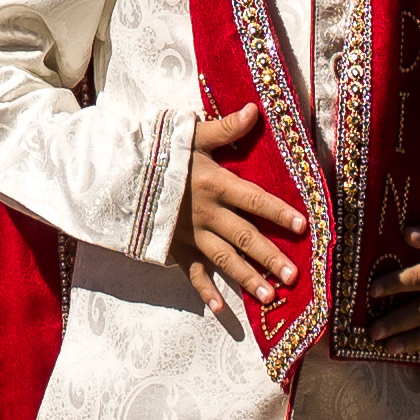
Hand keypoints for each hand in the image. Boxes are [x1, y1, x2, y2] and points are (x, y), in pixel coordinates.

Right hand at [173, 102, 311, 309]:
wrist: (117, 174)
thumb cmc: (158, 151)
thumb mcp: (191, 134)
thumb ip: (225, 128)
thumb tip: (254, 111)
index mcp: (215, 184)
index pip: (255, 200)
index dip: (279, 213)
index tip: (303, 227)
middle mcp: (207, 213)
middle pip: (245, 237)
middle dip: (270, 257)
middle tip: (293, 275)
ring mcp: (190, 234)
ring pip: (224, 260)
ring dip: (247, 278)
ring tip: (270, 295)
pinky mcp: (174, 247)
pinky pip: (193, 273)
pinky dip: (206, 292)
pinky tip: (222, 308)